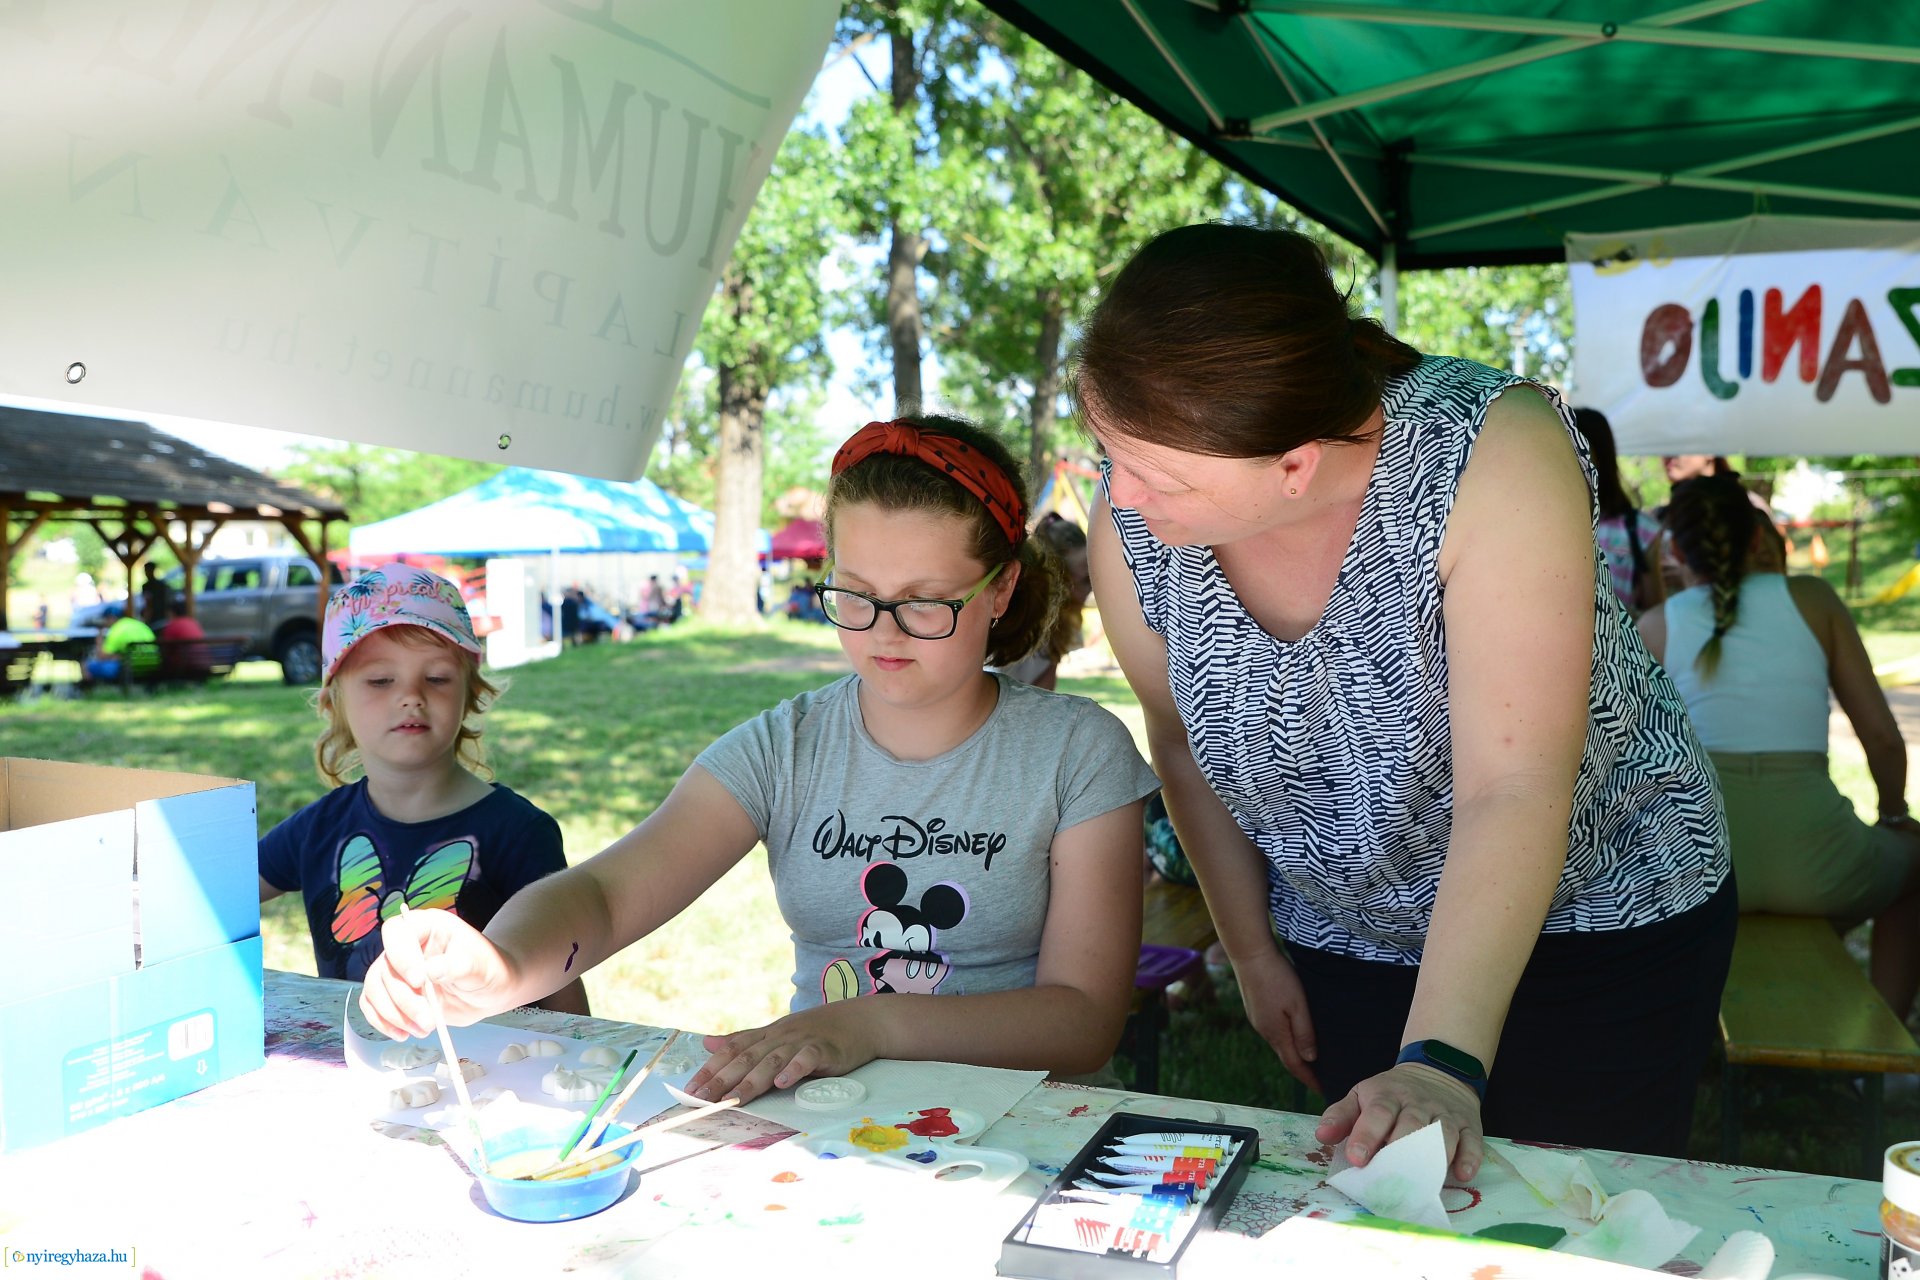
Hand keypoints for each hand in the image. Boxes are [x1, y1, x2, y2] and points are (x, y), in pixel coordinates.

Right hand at [358, 908, 514, 1040]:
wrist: (490, 991)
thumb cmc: (489, 970)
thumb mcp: (480, 966)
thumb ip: (457, 965)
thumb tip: (430, 970)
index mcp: (428, 926)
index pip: (397, 932)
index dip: (401, 956)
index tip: (419, 981)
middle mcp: (407, 945)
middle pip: (385, 967)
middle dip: (403, 999)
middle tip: (428, 1019)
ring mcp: (398, 970)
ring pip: (375, 988)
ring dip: (394, 1014)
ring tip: (424, 1028)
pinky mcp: (395, 992)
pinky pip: (372, 1005)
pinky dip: (383, 1022)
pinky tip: (403, 1033)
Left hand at [684, 1003, 881, 1105]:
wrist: (859, 1021)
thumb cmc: (816, 1031)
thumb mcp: (777, 1034)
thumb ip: (743, 1040)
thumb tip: (707, 1044)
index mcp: (767, 1035)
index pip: (733, 1050)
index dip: (711, 1068)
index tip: (691, 1088)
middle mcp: (780, 1036)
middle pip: (747, 1057)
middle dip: (723, 1079)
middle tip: (703, 1098)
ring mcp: (802, 1041)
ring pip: (772, 1060)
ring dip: (752, 1080)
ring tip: (735, 1098)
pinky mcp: (825, 1050)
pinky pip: (807, 1058)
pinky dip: (794, 1070)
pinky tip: (783, 1083)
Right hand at [1234, 948, 1321, 1093]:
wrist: (1250, 954)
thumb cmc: (1278, 977)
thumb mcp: (1298, 1005)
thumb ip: (1304, 1033)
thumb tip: (1310, 1059)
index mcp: (1277, 1033)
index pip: (1295, 1065)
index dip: (1309, 1079)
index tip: (1323, 1089)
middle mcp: (1265, 1031)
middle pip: (1286, 1057)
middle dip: (1302, 1070)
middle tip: (1319, 1078)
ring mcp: (1258, 1021)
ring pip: (1279, 1044)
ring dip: (1293, 1054)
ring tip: (1310, 1058)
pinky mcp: (1255, 1010)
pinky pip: (1273, 1032)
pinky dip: (1286, 1040)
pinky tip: (1292, 1034)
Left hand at [1315, 1062, 1484, 1180]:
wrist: (1436, 1071)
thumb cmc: (1391, 1094)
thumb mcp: (1362, 1096)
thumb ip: (1341, 1115)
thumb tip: (1322, 1136)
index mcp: (1387, 1096)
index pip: (1377, 1113)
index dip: (1367, 1136)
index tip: (1357, 1159)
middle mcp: (1417, 1104)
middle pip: (1411, 1124)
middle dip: (1400, 1149)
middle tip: (1389, 1177)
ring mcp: (1444, 1114)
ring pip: (1442, 1133)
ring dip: (1433, 1156)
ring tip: (1423, 1180)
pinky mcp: (1468, 1125)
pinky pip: (1472, 1141)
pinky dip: (1469, 1157)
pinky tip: (1462, 1174)